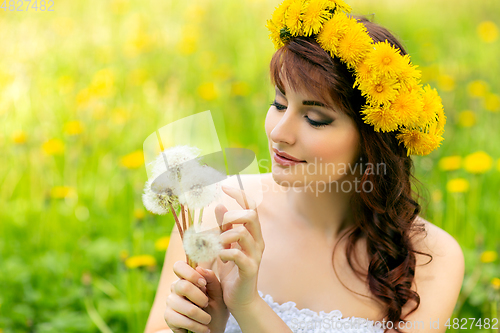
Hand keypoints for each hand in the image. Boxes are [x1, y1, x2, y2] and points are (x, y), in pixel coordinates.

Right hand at [165, 261, 228, 332]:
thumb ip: (211, 280)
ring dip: (201, 316)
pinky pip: (181, 320)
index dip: (191, 274)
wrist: (212, 329)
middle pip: (183, 286)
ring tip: (207, 320)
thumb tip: (200, 268)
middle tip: (207, 304)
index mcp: (187, 278)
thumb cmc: (215, 309)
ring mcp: (170, 302)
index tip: (203, 283)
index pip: (179, 266)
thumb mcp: (218, 294)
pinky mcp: (168, 317)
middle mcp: (176, 287)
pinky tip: (203, 328)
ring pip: (186, 307)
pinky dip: (197, 326)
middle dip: (200, 298)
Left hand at [216, 185, 264, 314]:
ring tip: (217, 246)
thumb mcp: (227, 246)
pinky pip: (238, 254)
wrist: (240, 300)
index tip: (225, 187)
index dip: (240, 194)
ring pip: (242, 233)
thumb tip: (220, 205)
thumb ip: (225, 227)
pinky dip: (225, 253)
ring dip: (224, 236)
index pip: (251, 207)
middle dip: (232, 215)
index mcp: (253, 234)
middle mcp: (258, 242)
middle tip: (221, 226)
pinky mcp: (249, 269)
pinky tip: (219, 258)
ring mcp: (255, 255)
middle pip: (251, 215)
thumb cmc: (233, 273)